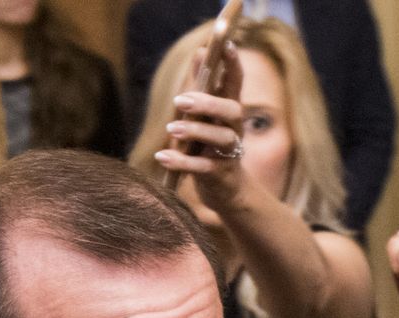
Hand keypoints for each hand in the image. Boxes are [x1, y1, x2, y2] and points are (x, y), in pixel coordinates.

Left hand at [152, 41, 248, 212]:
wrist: (225, 191)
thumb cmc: (209, 146)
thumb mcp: (204, 115)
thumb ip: (201, 85)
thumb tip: (200, 52)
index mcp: (229, 110)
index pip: (235, 83)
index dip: (233, 64)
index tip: (227, 45)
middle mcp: (234, 128)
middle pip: (231, 110)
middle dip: (208, 103)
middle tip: (181, 100)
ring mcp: (230, 152)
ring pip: (220, 137)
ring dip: (195, 131)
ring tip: (172, 129)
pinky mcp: (221, 175)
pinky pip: (203, 166)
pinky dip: (182, 162)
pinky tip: (162, 157)